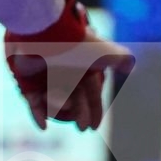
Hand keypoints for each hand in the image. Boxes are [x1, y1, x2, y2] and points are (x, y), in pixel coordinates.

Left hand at [4, 0, 134, 130]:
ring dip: (60, 111)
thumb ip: (120, 59)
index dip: (95, 110)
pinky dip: (38, 114)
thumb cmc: (76, 43)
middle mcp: (65, 74)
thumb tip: (132, 66)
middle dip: (80, 114)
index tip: (94, 126)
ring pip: (53, 102)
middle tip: (83, 129)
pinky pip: (33, 102)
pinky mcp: (27, 82)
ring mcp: (46, 78)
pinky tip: (43, 127)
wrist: (46, 31)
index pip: (92, 94)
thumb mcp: (105, 51)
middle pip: (74, 100)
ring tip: (63, 115)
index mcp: (83, 68)